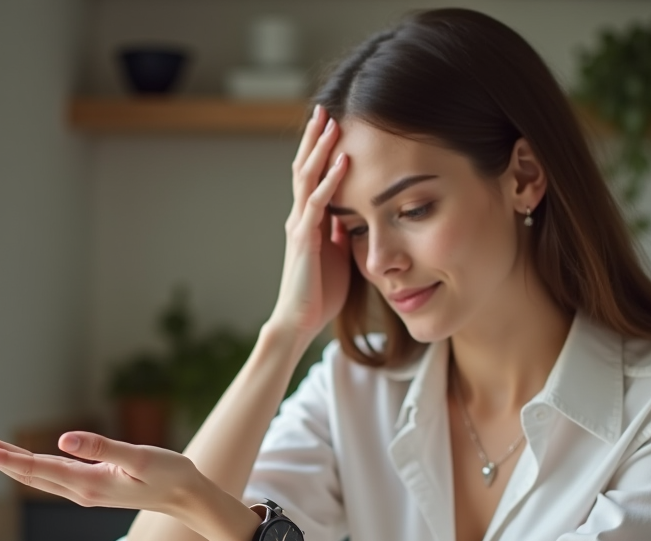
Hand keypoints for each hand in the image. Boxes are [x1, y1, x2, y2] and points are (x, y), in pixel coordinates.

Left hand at [0, 430, 204, 520]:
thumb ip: (102, 448)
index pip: (38, 469)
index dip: (6, 458)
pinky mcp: (88, 485)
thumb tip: (63, 439)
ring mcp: (82, 490)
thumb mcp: (140, 458)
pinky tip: (14, 457)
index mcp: (88, 484)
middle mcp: (79, 490)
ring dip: (5, 460)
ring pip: (34, 475)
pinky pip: (47, 475)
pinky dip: (25, 464)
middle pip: (27, 473)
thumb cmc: (168, 474)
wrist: (184, 496)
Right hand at [268, 105, 352, 346]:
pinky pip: (318, 203)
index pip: (311, 177)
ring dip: (320, 149)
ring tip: (330, 122)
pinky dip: (331, 180)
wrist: (300, 321)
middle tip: (324, 108)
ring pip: (307, 178)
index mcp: (307, 221)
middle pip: (304, 168)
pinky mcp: (304, 239)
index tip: (330, 125)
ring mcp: (299, 226)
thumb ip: (340, 232)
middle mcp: (299, 218)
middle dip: (315, 139)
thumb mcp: (337, 255)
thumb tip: (351, 215)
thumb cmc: (320, 293)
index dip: (319, 150)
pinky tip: (342, 161)